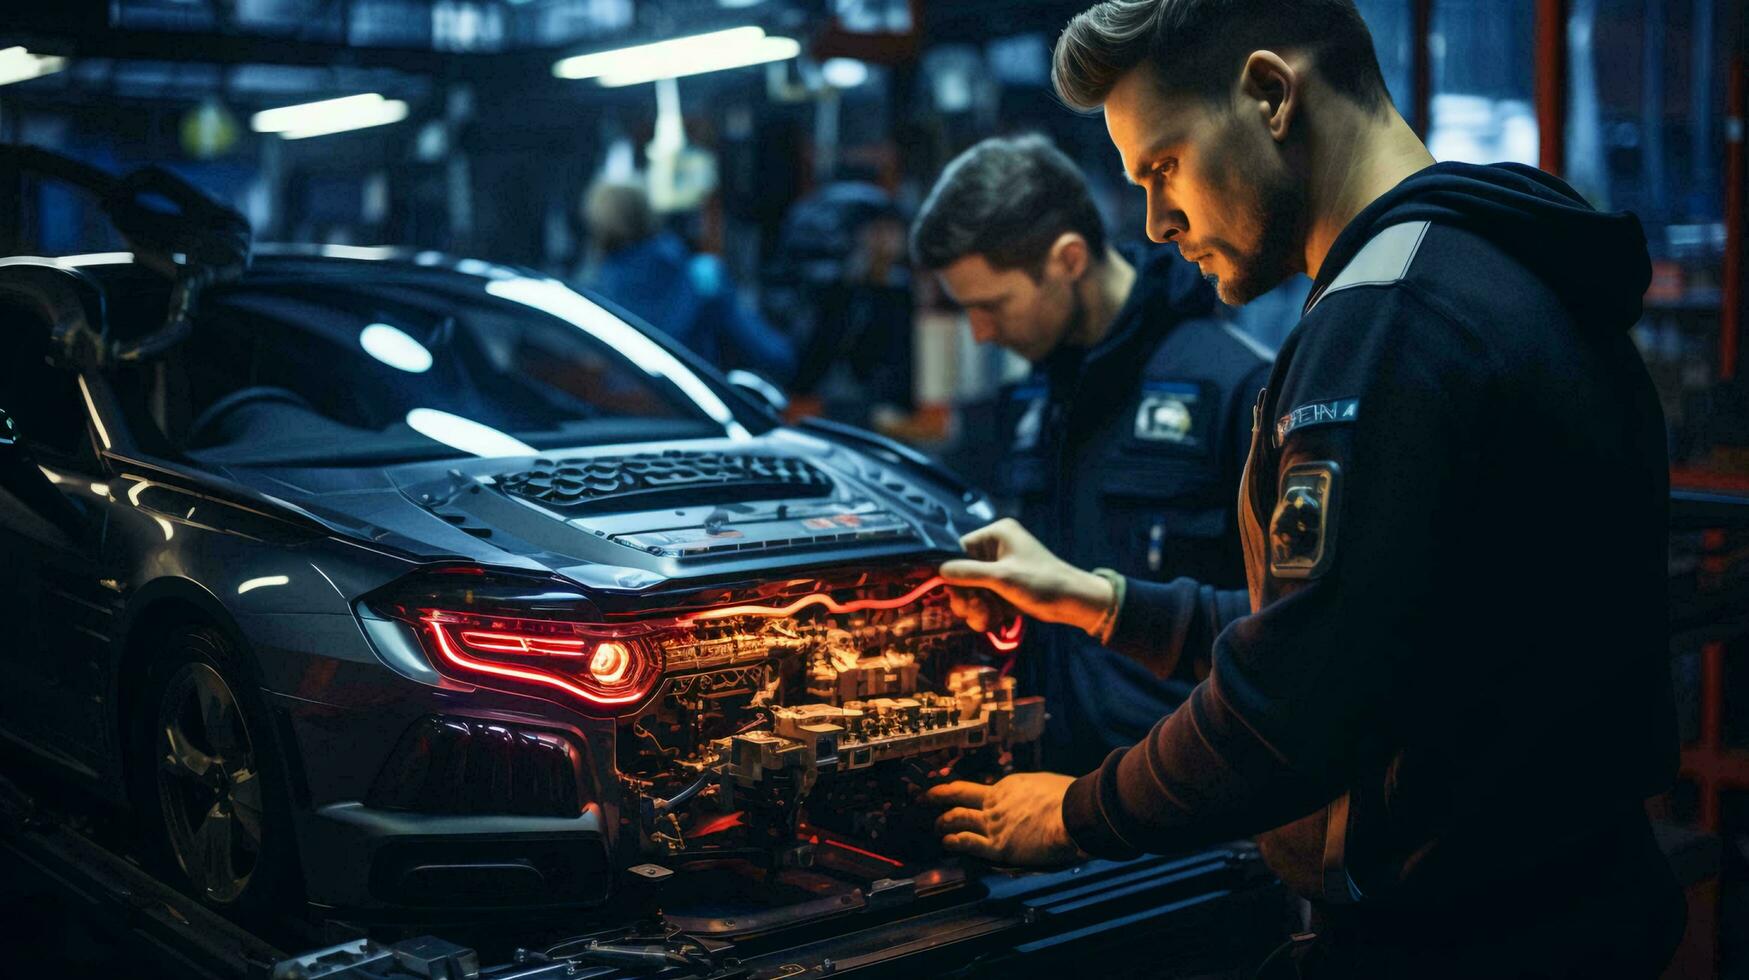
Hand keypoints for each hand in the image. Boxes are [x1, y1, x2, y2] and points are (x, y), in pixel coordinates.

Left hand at [924, 772, 1084, 865]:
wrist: (1074, 814)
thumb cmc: (1068, 799)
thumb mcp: (1046, 786)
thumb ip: (1032, 793)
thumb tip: (1036, 796)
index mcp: (1008, 786)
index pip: (981, 791)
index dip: (968, 794)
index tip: (961, 796)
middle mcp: (996, 802)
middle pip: (959, 795)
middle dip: (938, 797)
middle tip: (925, 798)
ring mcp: (994, 824)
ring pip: (958, 818)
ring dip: (942, 822)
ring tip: (936, 827)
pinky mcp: (999, 845)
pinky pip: (968, 842)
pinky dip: (954, 841)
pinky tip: (946, 843)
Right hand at [940, 519, 1114, 636]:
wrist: (1074, 603)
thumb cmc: (1042, 583)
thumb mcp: (1003, 578)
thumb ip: (969, 573)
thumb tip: (939, 571)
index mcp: (997, 535)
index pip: (958, 550)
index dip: (952, 574)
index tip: (952, 594)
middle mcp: (995, 549)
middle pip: (961, 573)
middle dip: (966, 596)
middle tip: (976, 611)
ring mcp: (999, 570)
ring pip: (969, 590)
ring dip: (975, 608)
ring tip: (988, 619)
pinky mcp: (1003, 588)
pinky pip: (982, 600)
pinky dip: (985, 612)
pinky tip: (995, 621)